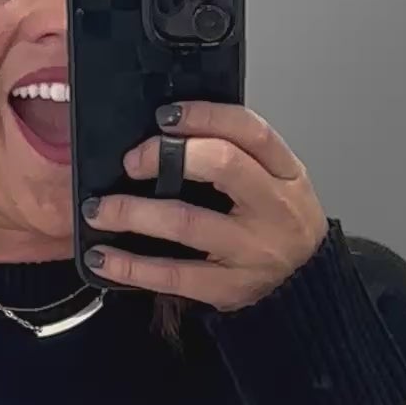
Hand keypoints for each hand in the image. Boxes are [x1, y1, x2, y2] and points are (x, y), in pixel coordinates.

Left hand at [82, 105, 327, 310]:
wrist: (305, 287)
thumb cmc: (280, 226)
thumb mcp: (277, 182)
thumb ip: (240, 156)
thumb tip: (172, 132)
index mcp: (286, 174)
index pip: (250, 131)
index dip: (205, 115)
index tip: (166, 116)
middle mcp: (273, 209)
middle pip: (222, 165)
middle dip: (167, 156)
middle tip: (132, 162)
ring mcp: (251, 251)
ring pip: (187, 222)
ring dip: (134, 212)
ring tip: (99, 210)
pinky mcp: (229, 288)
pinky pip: (173, 275)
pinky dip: (131, 267)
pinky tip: (103, 259)